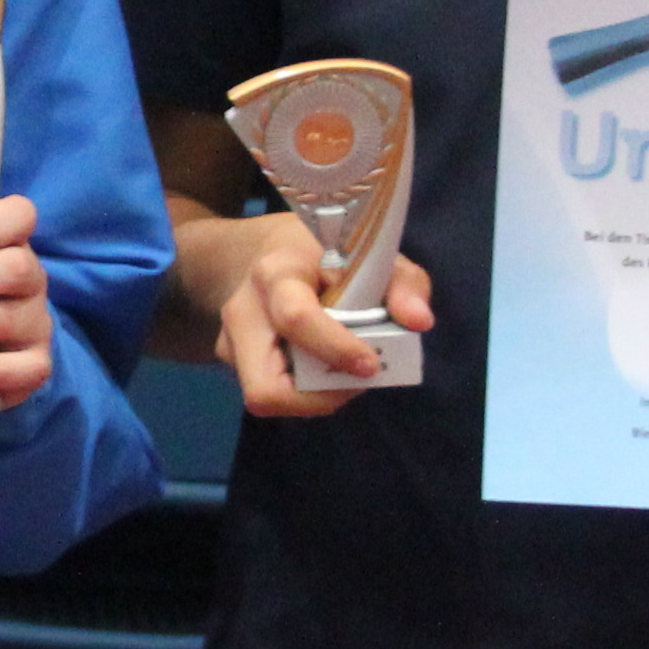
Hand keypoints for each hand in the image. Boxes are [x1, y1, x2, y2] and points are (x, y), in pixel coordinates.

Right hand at [188, 211, 436, 419]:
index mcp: (276, 273)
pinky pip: (269, 392)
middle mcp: (243, 311)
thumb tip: (419, 322)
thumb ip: (403, 284)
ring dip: (313, 397)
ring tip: (344, 371)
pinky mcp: (230, 361)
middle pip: (265, 386)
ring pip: (265, 397)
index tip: (371, 364)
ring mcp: (229, 341)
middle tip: (356, 379)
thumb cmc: (322, 252)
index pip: (296, 319)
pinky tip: (321, 365)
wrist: (262, 251)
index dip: (336, 349)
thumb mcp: (368, 253)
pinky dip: (303, 391)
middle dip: (318, 397)